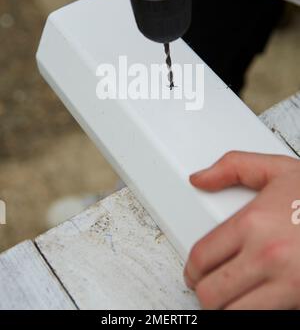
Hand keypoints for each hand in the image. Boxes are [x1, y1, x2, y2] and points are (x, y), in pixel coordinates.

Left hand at [184, 151, 299, 309]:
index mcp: (254, 223)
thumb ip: (233, 167)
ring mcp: (288, 283)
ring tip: (229, 298)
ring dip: (225, 309)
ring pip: (233, 315)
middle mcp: (268, 256)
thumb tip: (199, 178)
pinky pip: (264, 321)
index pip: (201, 258)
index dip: (191, 269)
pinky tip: (254, 303)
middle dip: (205, 292)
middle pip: (212, 293)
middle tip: (208, 287)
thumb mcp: (278, 169)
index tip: (194, 272)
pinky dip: (252, 315)